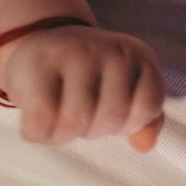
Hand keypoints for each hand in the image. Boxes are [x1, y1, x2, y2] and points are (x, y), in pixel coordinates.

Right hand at [0, 25, 166, 152]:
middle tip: (78, 113)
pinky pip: (41, 123)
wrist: (41, 40)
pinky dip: (38, 133)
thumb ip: (144, 116)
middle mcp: (112, 52)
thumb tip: (145, 146)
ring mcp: (75, 54)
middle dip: (92, 129)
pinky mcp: (38, 65)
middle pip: (110, 119)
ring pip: (73, 123)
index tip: (109, 111)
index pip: (148, 107)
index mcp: (140, 57)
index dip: (128, 123)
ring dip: (63, 134)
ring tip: (58, 116)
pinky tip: (37, 118)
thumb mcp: (126, 89)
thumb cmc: (89, 76)